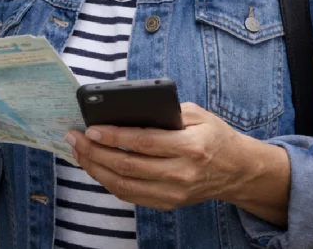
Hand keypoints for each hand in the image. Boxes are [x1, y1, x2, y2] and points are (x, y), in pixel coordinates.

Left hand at [66, 102, 255, 211]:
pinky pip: (130, 195)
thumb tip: (125, 109)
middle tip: (75, 138)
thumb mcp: (196, 114)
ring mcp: (174, 192)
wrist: (237, 170)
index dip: (112, 136)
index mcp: (190, 147)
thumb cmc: (213, 136)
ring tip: (79, 152)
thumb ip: (164, 111)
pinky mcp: (168, 203)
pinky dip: (108, 182)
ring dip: (95, 168)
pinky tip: (95, 167)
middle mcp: (181, 173)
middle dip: (94, 152)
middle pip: (127, 166)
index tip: (90, 129)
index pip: (142, 143)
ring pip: (124, 185)